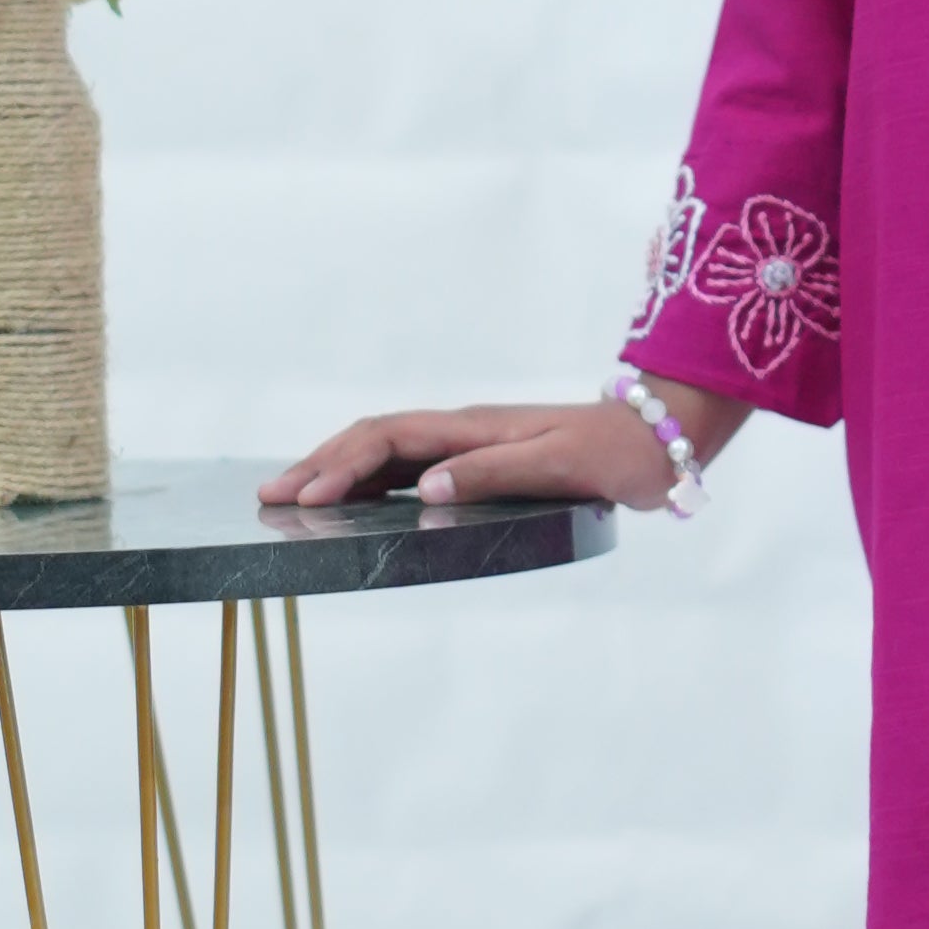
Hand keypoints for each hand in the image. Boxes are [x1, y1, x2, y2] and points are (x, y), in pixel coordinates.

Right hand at [260, 387, 743, 515]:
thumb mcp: (559, 467)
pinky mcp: (481, 460)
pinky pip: (410, 464)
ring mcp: (470, 443)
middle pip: (373, 439)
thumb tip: (425, 488)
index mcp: (474, 428)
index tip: (308, 496)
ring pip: (386, 449)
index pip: (389, 440)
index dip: (343, 466)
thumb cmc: (616, 454)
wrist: (659, 439)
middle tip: (269, 495)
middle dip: (320, 463)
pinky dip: (370, 478)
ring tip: (291, 495)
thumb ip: (492, 475)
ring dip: (337, 469)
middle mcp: (464, 430)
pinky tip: (352, 499)